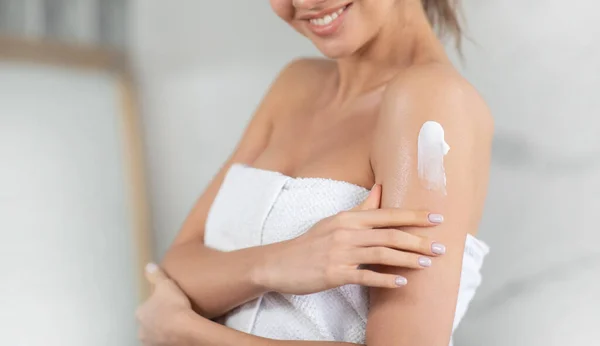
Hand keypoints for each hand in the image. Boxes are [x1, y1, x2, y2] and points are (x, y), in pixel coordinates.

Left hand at [136, 263, 195, 345]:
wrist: (185, 329)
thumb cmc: (174, 306)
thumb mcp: (165, 284)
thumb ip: (156, 276)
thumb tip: (149, 266)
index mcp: (140, 313)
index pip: (145, 308)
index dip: (155, 304)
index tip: (166, 302)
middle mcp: (142, 330)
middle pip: (149, 323)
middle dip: (158, 319)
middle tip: (172, 313)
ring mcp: (152, 342)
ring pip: (156, 334)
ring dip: (163, 329)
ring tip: (178, 324)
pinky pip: (166, 342)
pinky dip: (170, 338)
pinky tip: (180, 333)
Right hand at [257, 184, 446, 293]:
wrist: (279, 262)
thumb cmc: (310, 242)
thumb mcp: (335, 221)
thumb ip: (361, 207)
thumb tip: (380, 188)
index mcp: (348, 218)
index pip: (387, 214)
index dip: (414, 216)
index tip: (437, 219)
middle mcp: (346, 232)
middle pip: (389, 235)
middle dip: (418, 241)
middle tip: (441, 248)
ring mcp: (340, 253)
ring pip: (381, 254)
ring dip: (407, 259)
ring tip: (428, 264)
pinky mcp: (334, 274)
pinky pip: (365, 276)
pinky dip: (385, 279)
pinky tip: (402, 283)